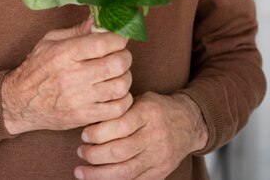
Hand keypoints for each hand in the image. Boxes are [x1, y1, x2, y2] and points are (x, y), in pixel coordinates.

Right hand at [1, 18, 132, 133]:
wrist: (19, 102)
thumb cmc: (36, 68)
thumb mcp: (51, 41)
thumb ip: (77, 30)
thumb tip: (98, 18)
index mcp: (65, 53)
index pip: (103, 43)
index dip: (118, 37)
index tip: (119, 37)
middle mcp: (73, 75)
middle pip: (117, 64)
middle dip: (124, 56)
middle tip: (120, 54)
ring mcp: (80, 98)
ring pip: (120, 86)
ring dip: (125, 77)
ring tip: (118, 73)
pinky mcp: (84, 116)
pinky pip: (116, 109)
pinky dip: (123, 99)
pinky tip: (116, 92)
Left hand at [75, 91, 207, 179]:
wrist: (188, 123)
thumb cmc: (157, 108)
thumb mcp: (140, 99)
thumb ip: (120, 109)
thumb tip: (90, 121)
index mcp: (148, 113)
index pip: (120, 126)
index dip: (99, 132)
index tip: (84, 134)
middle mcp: (154, 136)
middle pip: (120, 151)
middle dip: (94, 154)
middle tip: (80, 151)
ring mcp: (158, 156)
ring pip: (126, 171)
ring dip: (99, 174)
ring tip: (81, 170)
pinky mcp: (160, 172)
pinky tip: (99, 179)